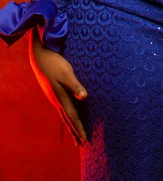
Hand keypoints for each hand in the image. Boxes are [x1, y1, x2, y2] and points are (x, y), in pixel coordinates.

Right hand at [28, 28, 87, 145]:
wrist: (40, 57)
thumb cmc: (55, 64)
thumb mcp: (67, 73)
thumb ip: (75, 86)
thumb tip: (84, 98)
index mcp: (61, 98)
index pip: (72, 117)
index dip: (79, 128)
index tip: (85, 140)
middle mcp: (57, 100)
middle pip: (68, 119)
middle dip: (75, 131)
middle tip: (81, 144)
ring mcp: (55, 97)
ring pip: (65, 114)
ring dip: (71, 124)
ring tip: (75, 135)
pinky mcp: (54, 92)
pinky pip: (63, 107)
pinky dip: (68, 115)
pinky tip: (69, 115)